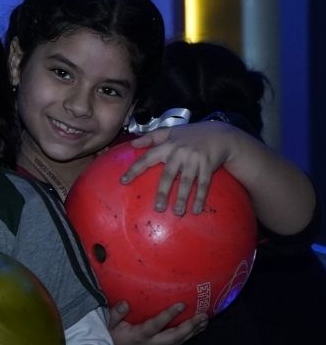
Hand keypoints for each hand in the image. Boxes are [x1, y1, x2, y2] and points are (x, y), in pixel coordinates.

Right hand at [108, 300, 206, 344]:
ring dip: (193, 331)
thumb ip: (116, 313)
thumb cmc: (110, 336)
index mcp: (139, 336)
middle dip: (189, 326)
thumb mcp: (108, 323)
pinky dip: (189, 336)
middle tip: (202, 315)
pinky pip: (177, 343)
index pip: (156, 325)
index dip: (169, 315)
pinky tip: (197, 329)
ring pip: (179, 341)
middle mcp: (151, 344)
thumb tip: (125, 303)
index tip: (182, 304)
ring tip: (205, 320)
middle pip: (174, 337)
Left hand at [123, 123, 239, 214]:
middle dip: (163, 192)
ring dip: (183, 198)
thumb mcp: (170, 131)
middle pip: (169, 175)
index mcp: (168, 145)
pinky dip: (200, 197)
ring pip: (187, 182)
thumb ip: (151, 137)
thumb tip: (132, 144)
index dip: (135, 169)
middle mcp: (180, 153)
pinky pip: (204, 184)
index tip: (123, 181)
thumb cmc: (190, 134)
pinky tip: (196, 210)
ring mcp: (195, 160)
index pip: (147, 158)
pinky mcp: (208, 166)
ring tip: (178, 212)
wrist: (220, 134)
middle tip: (158, 208)